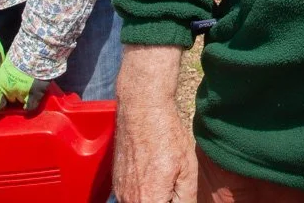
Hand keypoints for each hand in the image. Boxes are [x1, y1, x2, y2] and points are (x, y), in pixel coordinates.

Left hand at [0, 58, 49, 113]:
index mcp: (0, 85)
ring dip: (23, 96)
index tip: (1, 102)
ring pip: (21, 102)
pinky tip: (33, 97)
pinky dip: (31, 103)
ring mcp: (23, 94)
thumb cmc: (20, 54)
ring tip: (27, 86)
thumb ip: (4, 77)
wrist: (35, 51)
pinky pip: (31, 106)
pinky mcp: (35, 94)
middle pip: (10, 100)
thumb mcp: (6, 65)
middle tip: (18, 85)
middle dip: (13, 94)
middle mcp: (10, 92)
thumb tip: (4, 81)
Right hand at [113, 45, 196, 202]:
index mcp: (150, 201)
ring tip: (165, 176)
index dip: (175, 202)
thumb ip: (186, 199)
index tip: (178, 193)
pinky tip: (154, 174)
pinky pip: (130, 197)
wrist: (141, 109)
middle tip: (173, 182)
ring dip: (154, 197)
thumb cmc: (166, 135)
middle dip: (164, 200)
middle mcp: (129, 201)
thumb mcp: (188, 169)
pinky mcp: (115, 183)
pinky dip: (143, 192)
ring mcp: (120, 192)